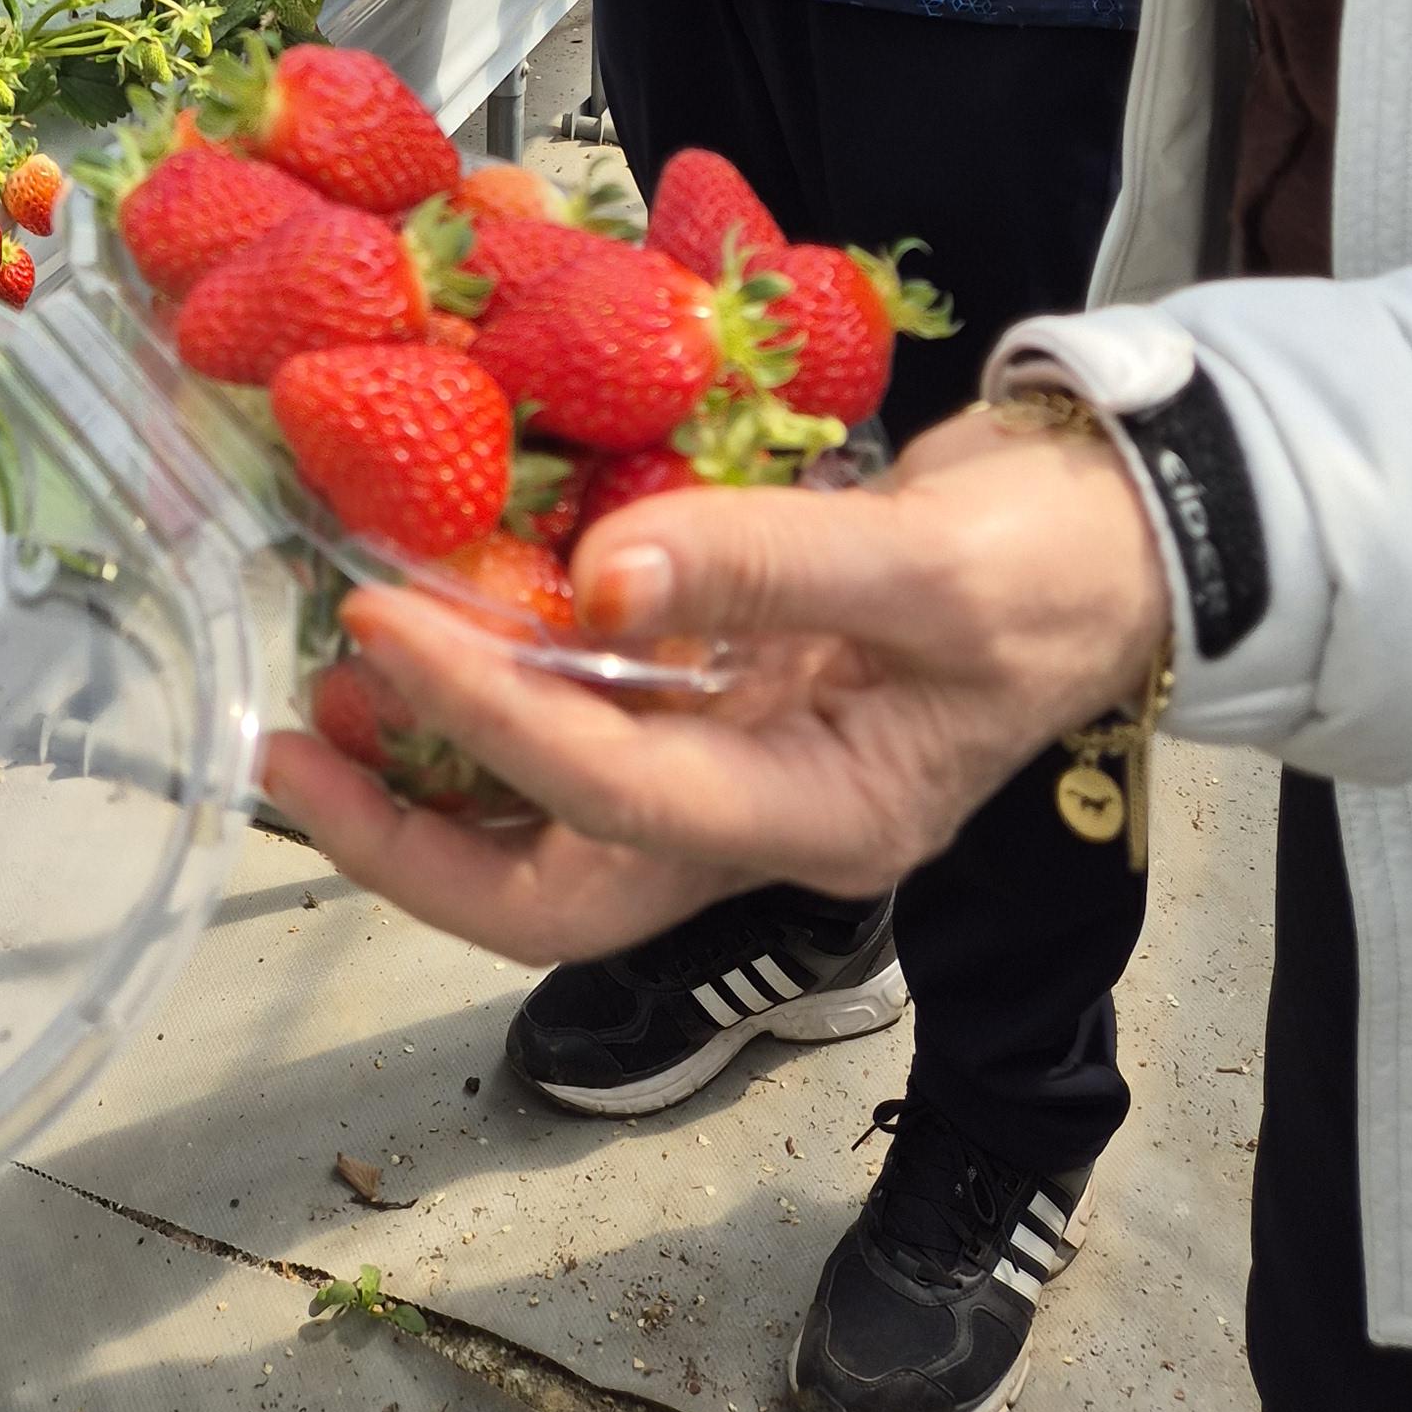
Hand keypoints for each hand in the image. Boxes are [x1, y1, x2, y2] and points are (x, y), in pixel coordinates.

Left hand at [260, 415, 1170, 962]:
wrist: (1123, 523)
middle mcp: (764, 816)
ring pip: (554, 826)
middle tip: (288, 752)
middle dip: (410, 840)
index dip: (485, 720)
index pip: (616, 797)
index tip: (379, 628)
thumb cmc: (1055, 555)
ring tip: (323, 707)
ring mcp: (743, 762)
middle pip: (557, 888)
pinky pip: (588, 726)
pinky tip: (431, 631)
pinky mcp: (728, 693)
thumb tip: (601, 578)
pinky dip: (500, 694)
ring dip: (431, 781)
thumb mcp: (933, 563)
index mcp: (824, 817)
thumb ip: (767, 566)